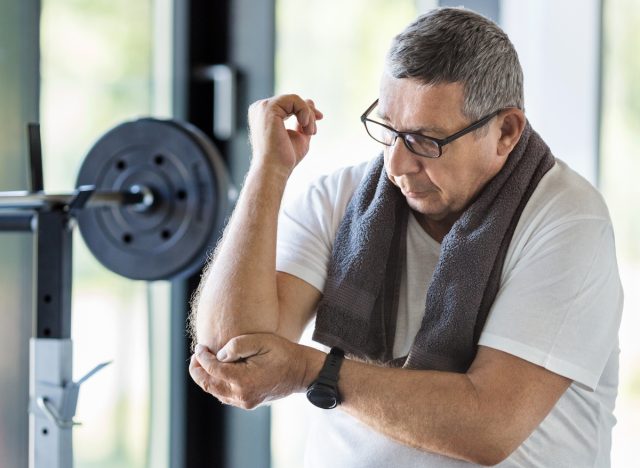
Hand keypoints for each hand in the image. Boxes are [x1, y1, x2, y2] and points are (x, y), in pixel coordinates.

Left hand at [189, 333, 318, 408]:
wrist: (302, 371)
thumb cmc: (283, 352)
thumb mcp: (261, 341)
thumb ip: (236, 346)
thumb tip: (218, 355)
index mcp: (243, 380)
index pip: (212, 369)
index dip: (202, 357)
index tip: (199, 346)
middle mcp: (241, 395)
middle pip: (209, 385)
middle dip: (197, 371)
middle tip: (195, 356)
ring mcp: (245, 402)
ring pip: (215, 392)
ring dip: (206, 378)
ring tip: (202, 362)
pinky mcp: (249, 402)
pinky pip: (225, 396)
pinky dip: (217, 384)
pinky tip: (217, 372)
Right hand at [248, 94, 322, 175]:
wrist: (275, 169)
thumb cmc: (284, 158)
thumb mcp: (298, 134)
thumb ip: (303, 118)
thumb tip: (309, 101)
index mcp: (264, 115)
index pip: (289, 104)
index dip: (306, 110)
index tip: (319, 119)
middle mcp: (260, 108)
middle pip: (292, 101)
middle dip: (309, 113)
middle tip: (313, 131)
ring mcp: (262, 107)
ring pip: (294, 99)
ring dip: (308, 115)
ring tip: (309, 132)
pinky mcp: (268, 108)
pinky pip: (294, 100)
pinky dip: (304, 112)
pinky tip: (304, 125)